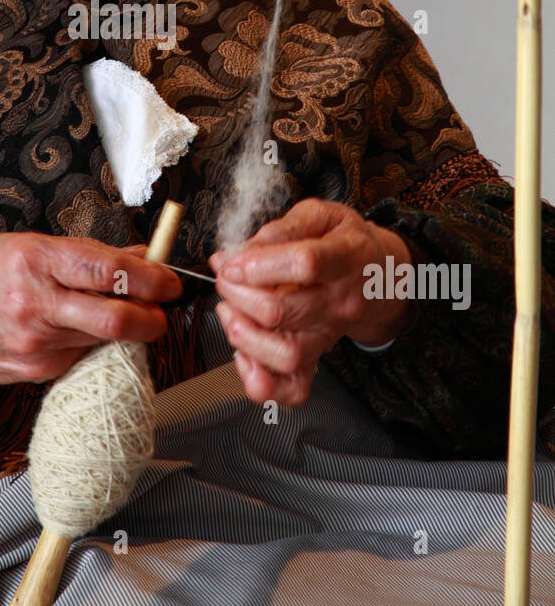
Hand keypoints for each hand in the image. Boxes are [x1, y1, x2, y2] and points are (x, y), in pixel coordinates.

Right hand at [0, 234, 181, 417]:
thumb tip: (137, 256)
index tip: (170, 280)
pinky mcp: (36, 369)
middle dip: (153, 316)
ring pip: (104, 338)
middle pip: (115, 317)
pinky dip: (92, 343)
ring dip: (126, 329)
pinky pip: (81, 355)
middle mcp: (35, 301)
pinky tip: (80, 330)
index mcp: (34, 259)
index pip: (108, 270)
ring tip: (126, 314)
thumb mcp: (23, 246)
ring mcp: (36, 341)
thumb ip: (82, 252)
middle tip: (163, 310)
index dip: (150, 277)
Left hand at [208, 198, 411, 406]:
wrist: (379, 275)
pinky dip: (262, 381)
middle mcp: (342, 302)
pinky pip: (294, 389)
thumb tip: (243, 252)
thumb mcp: (321, 215)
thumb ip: (282, 228)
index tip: (232, 261)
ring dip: (244, 336)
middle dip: (237, 294)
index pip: (304, 264)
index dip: (257, 264)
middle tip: (226, 279)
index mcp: (347, 257)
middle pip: (281, 312)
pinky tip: (245, 354)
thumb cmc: (343, 241)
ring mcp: (331, 334)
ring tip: (232, 311)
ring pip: (285, 354)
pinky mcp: (320, 358)